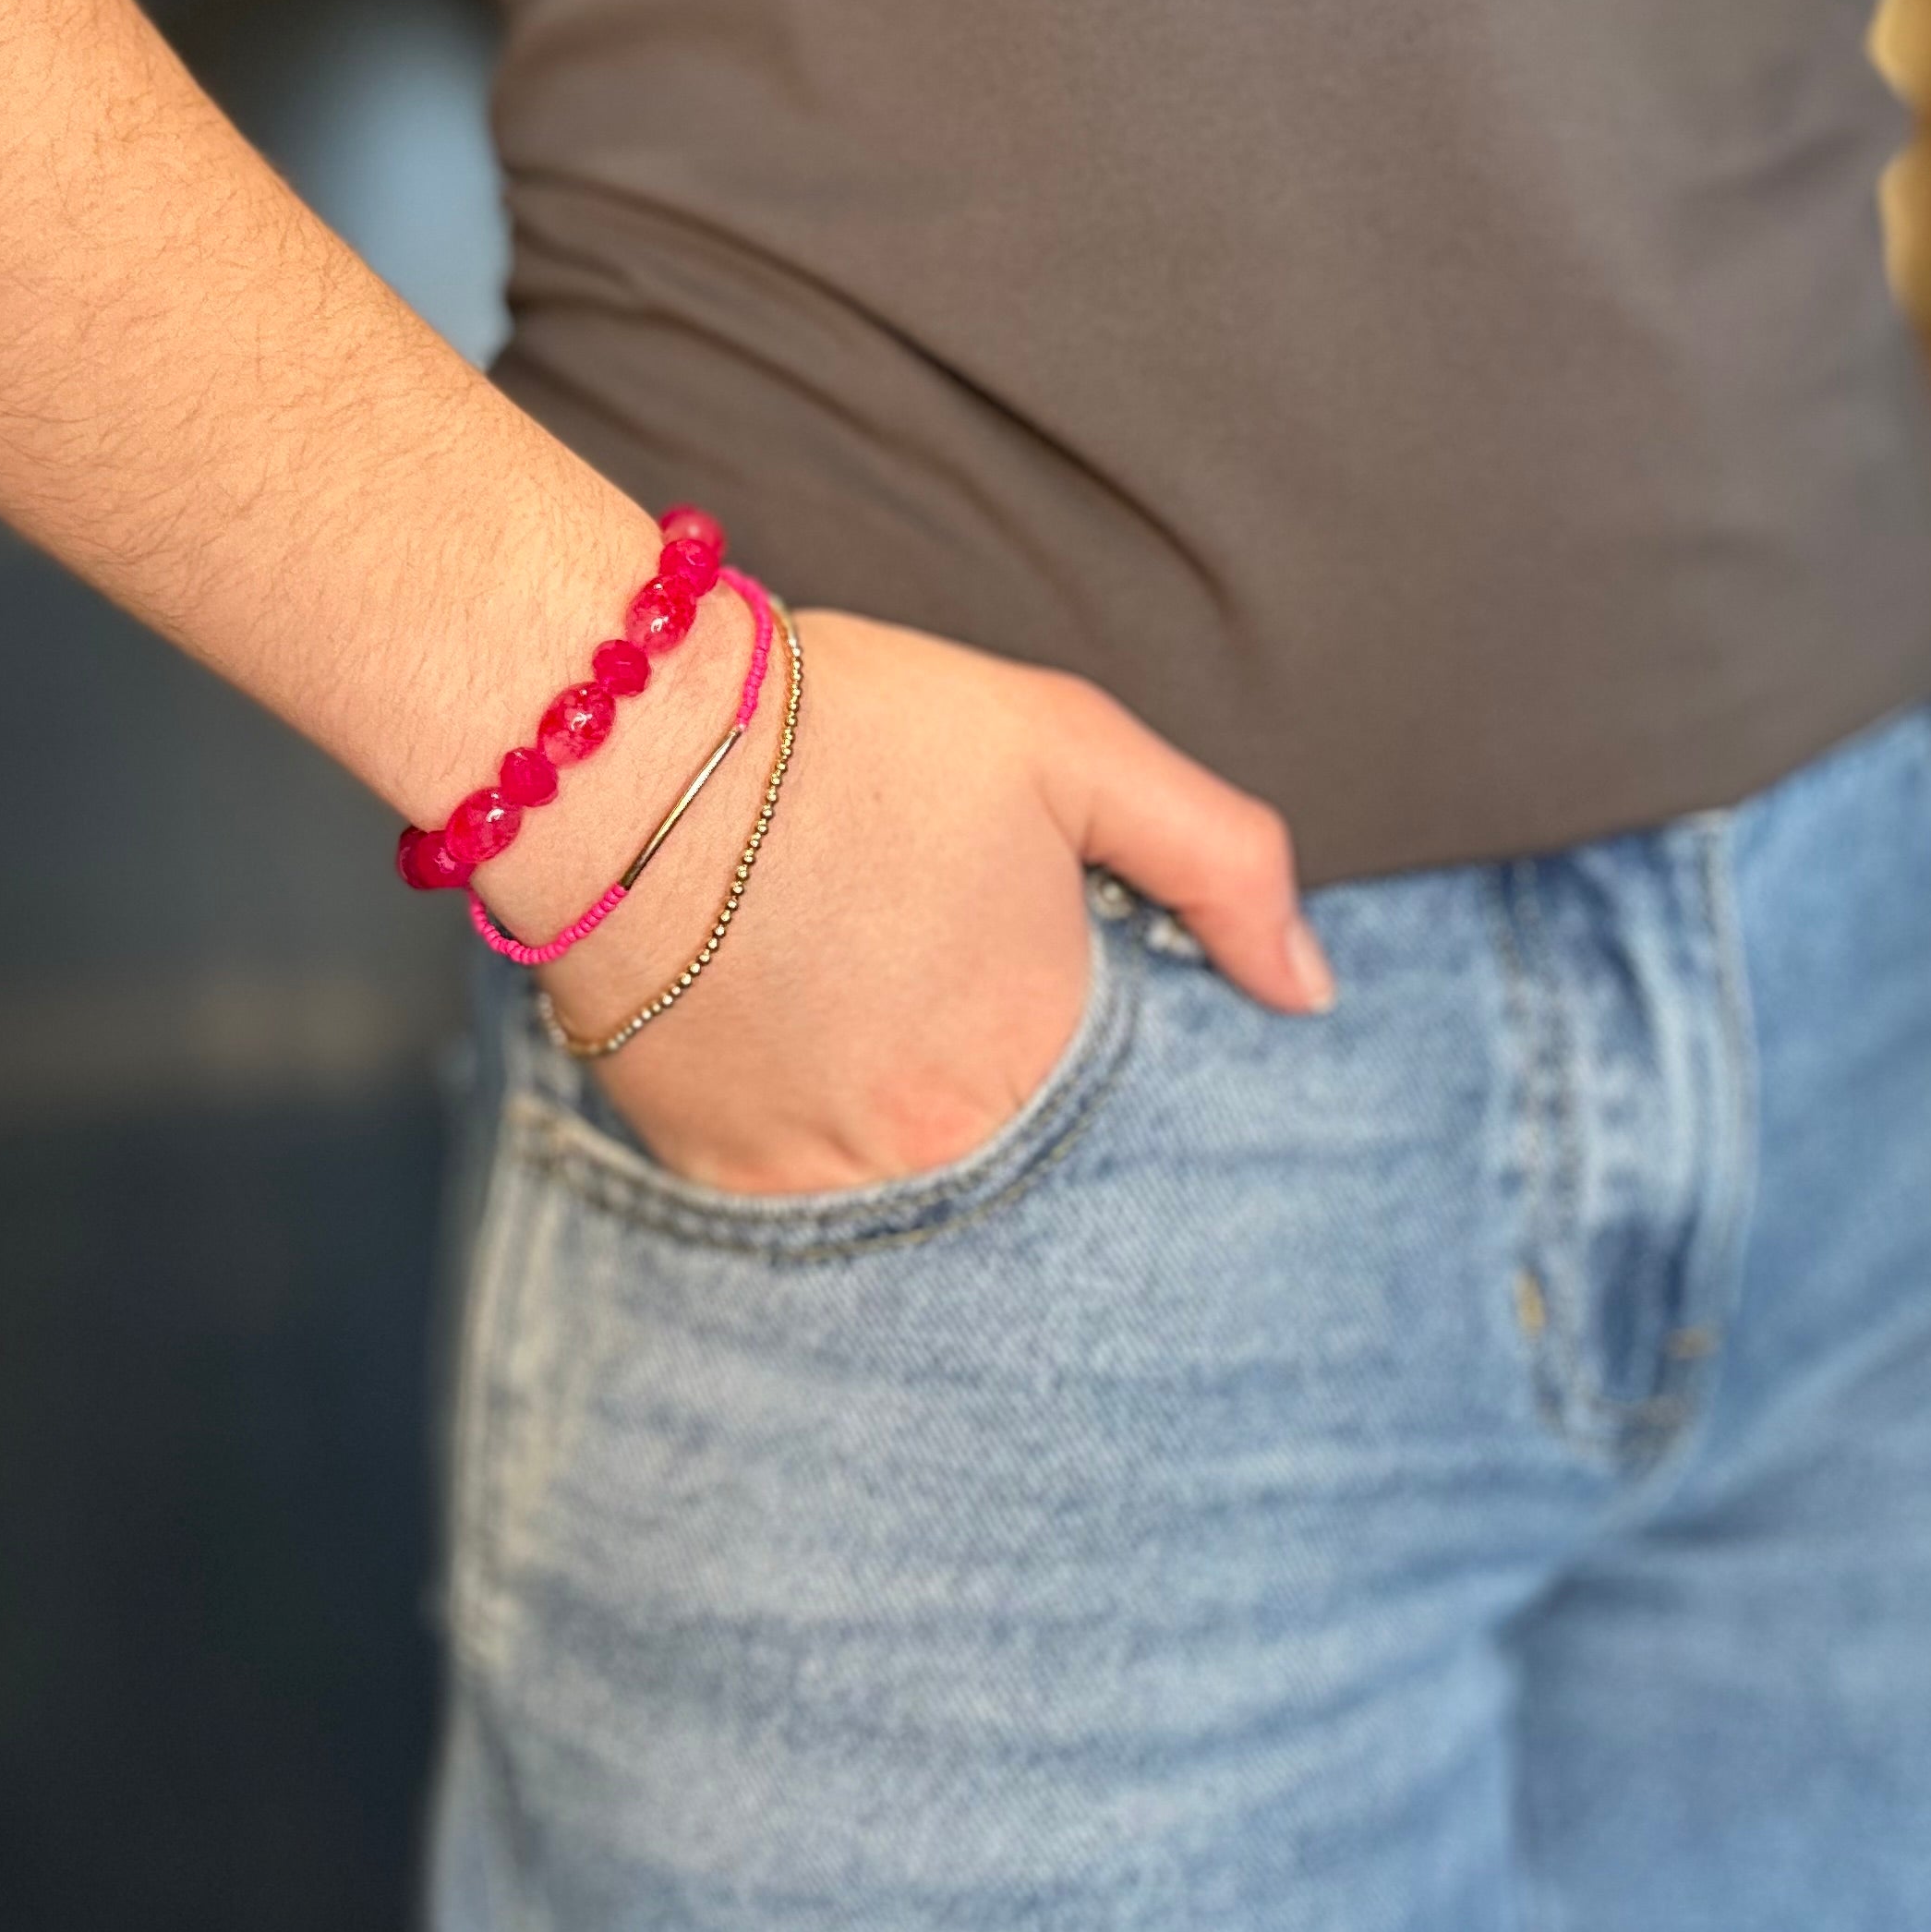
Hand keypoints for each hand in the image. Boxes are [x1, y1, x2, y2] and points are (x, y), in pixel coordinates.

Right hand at [501, 608, 1335, 1197]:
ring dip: (914, 1133)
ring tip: (870, 1025)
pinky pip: (798, 1200)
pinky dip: (814, 1142)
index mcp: (1048, 1052)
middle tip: (948, 1006)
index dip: (1105, 1067)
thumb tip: (1311, 991)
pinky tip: (798, 1050)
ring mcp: (824, 1176)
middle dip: (1012, 1108)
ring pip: (913, 1192)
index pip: (1132, 1125)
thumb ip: (1223, 862)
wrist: (619, 752)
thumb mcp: (1072, 747)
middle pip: (1022, 1168)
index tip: (1058, 1006)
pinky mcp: (717, 1175)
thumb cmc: (852, 731)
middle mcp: (946, 1146)